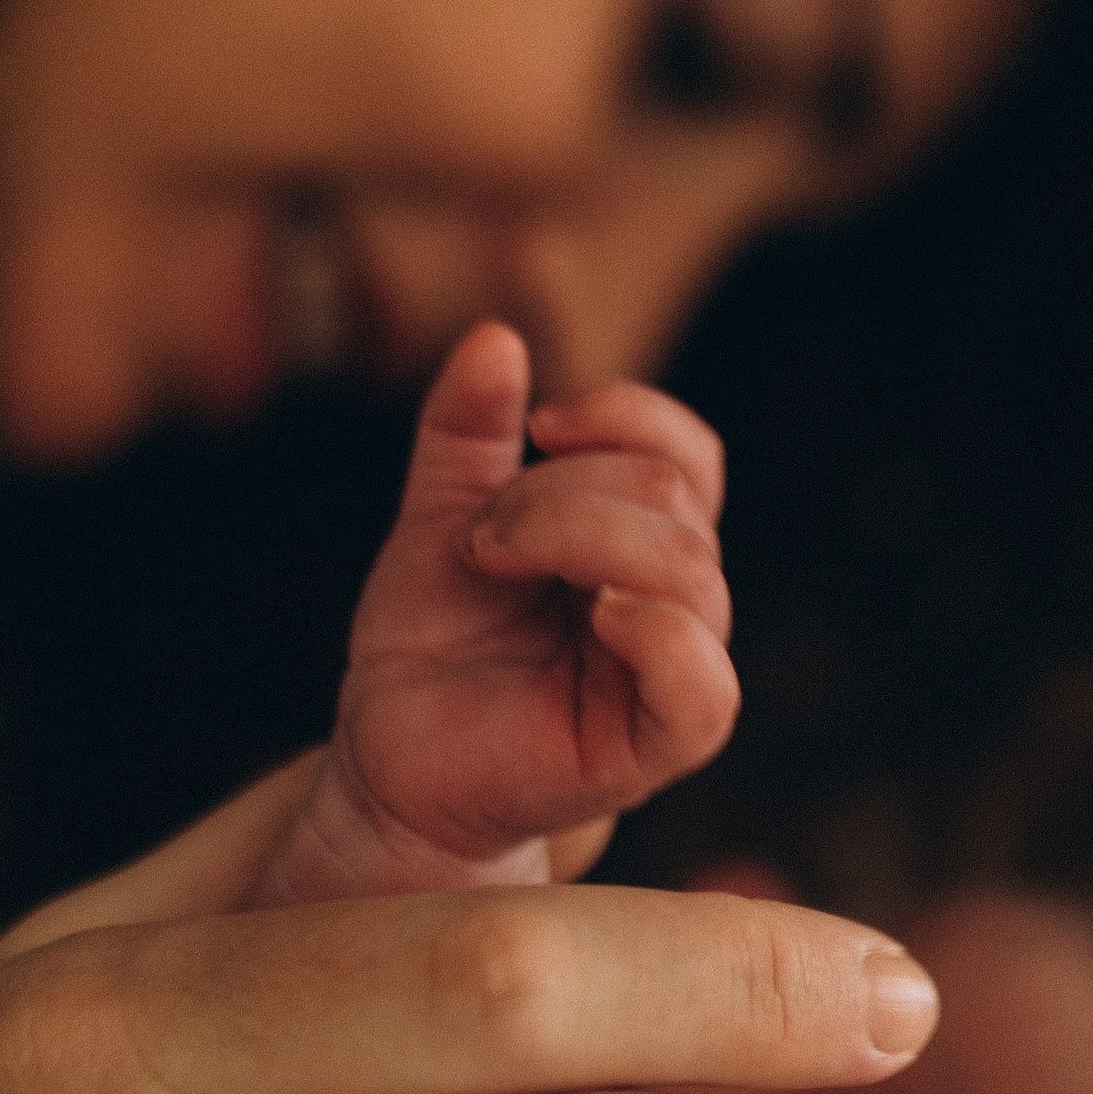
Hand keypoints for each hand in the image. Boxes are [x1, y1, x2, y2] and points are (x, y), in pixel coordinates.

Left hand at [255, 323, 738, 904]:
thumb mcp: (434, 518)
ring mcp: (670, 676)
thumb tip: (496, 335)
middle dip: (562, 491)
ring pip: (688, 572)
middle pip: (673, 500)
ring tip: (490, 563)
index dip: (626, 414)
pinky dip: (659, 635)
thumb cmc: (427, 649)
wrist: (388, 758)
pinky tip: (597, 614)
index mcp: (637, 545)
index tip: (536, 425)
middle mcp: (671, 604)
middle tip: (477, 538)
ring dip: (578, 539)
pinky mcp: (656, 749)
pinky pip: (705, 690)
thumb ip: (466, 432)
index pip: (686, 455)